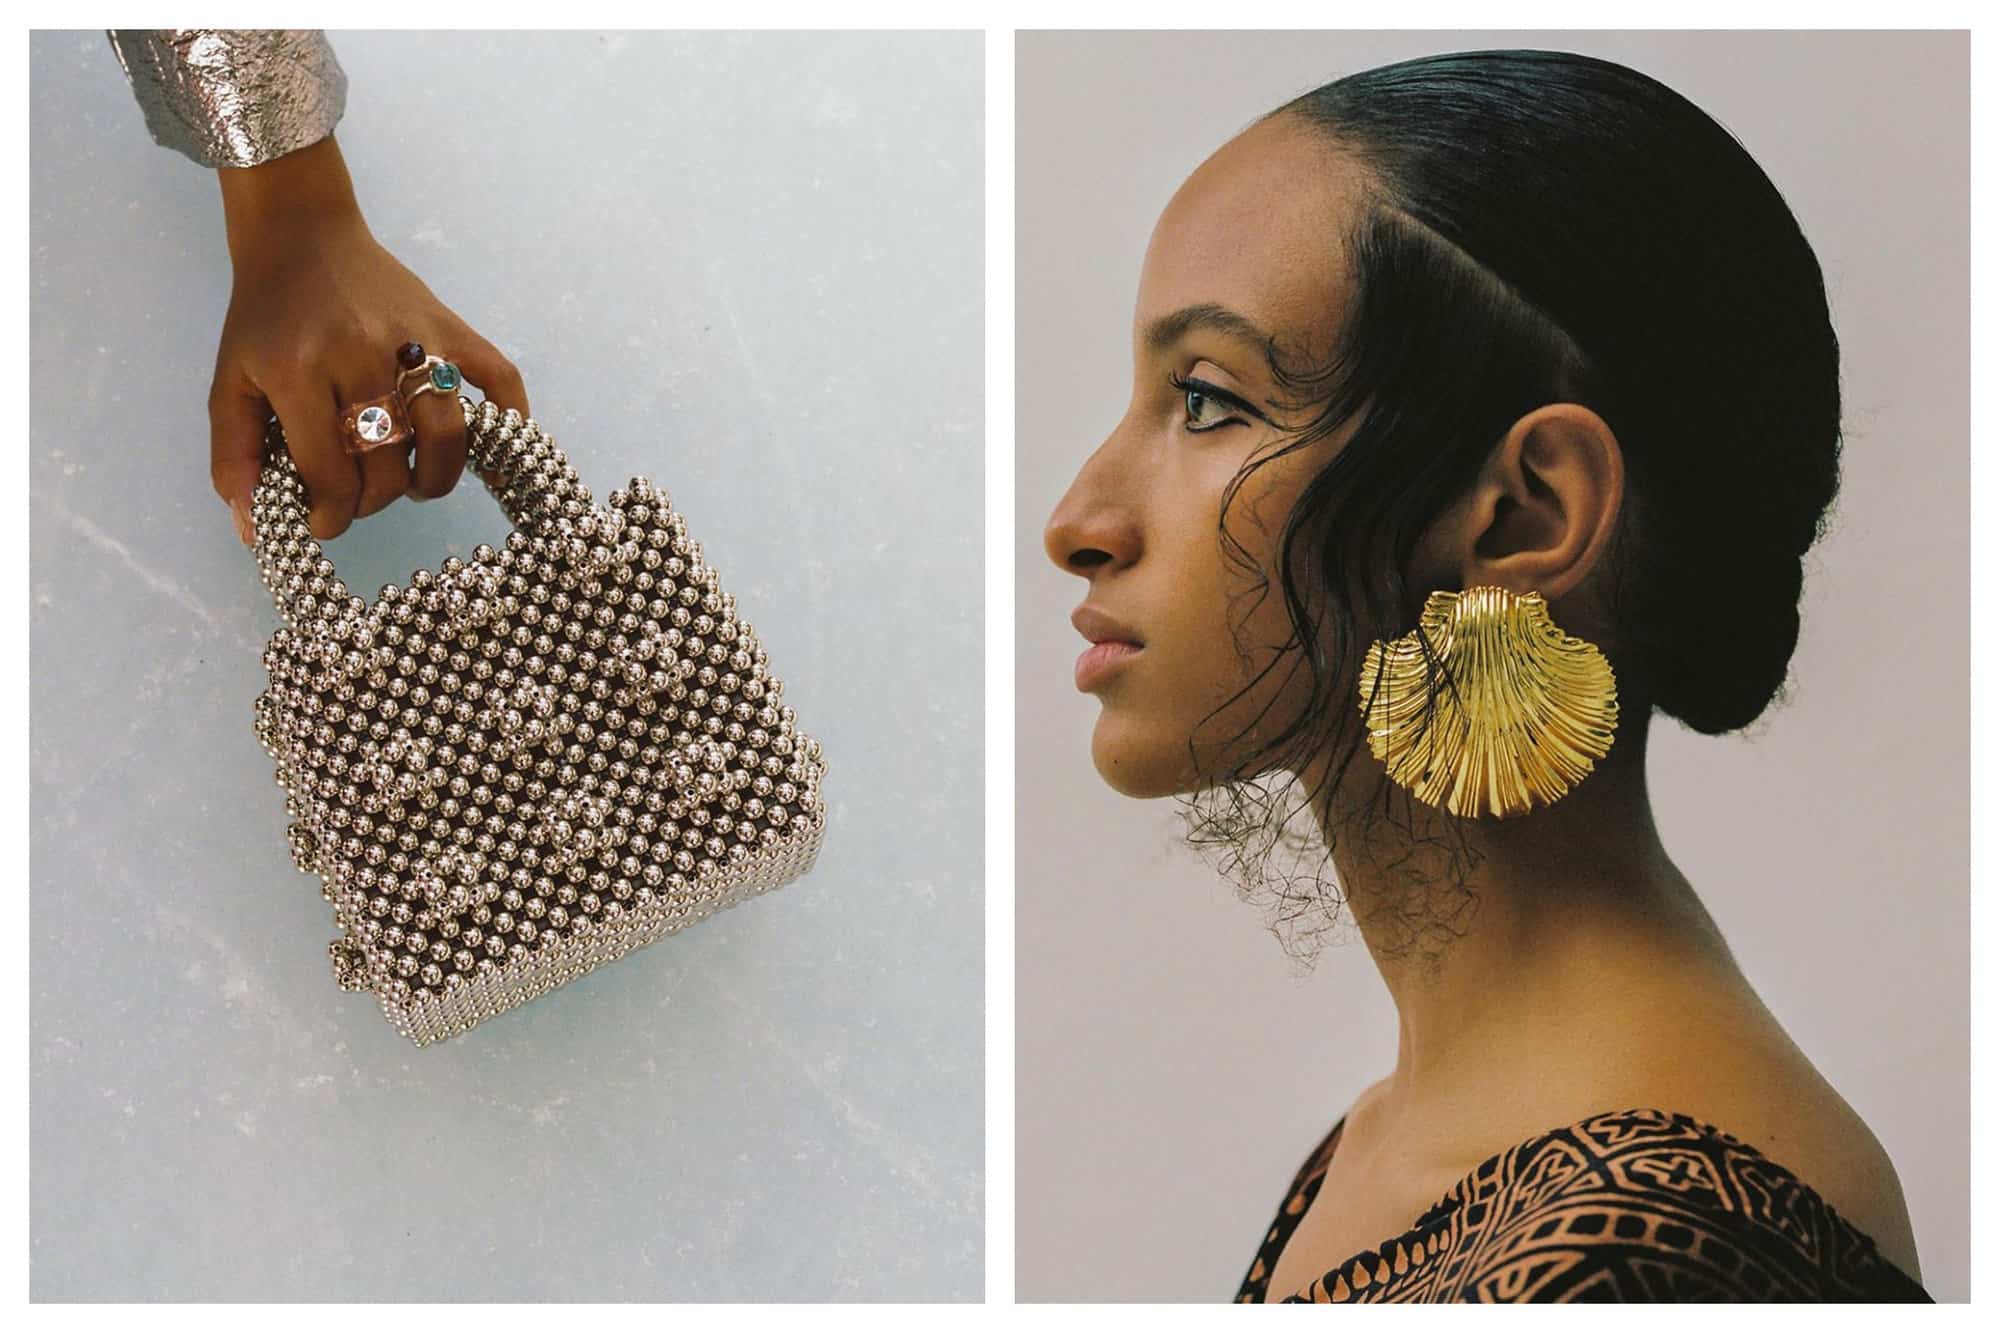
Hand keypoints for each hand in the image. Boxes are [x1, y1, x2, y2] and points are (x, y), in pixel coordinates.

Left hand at [206, 135, 529, 544]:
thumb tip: (255, 530)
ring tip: (415, 483)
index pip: (331, 473)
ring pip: (445, 436)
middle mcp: (361, 356)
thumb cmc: (266, 312)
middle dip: (374, 499)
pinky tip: (496, 457)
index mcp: (298, 372)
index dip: (330, 514)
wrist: (302, 232)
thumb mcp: (230, 380)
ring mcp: (416, 339)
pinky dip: (509, 422)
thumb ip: (234, 455)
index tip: (326, 521)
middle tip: (361, 495)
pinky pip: (499, 379)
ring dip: (434, 478)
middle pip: (388, 464)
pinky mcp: (453, 326)